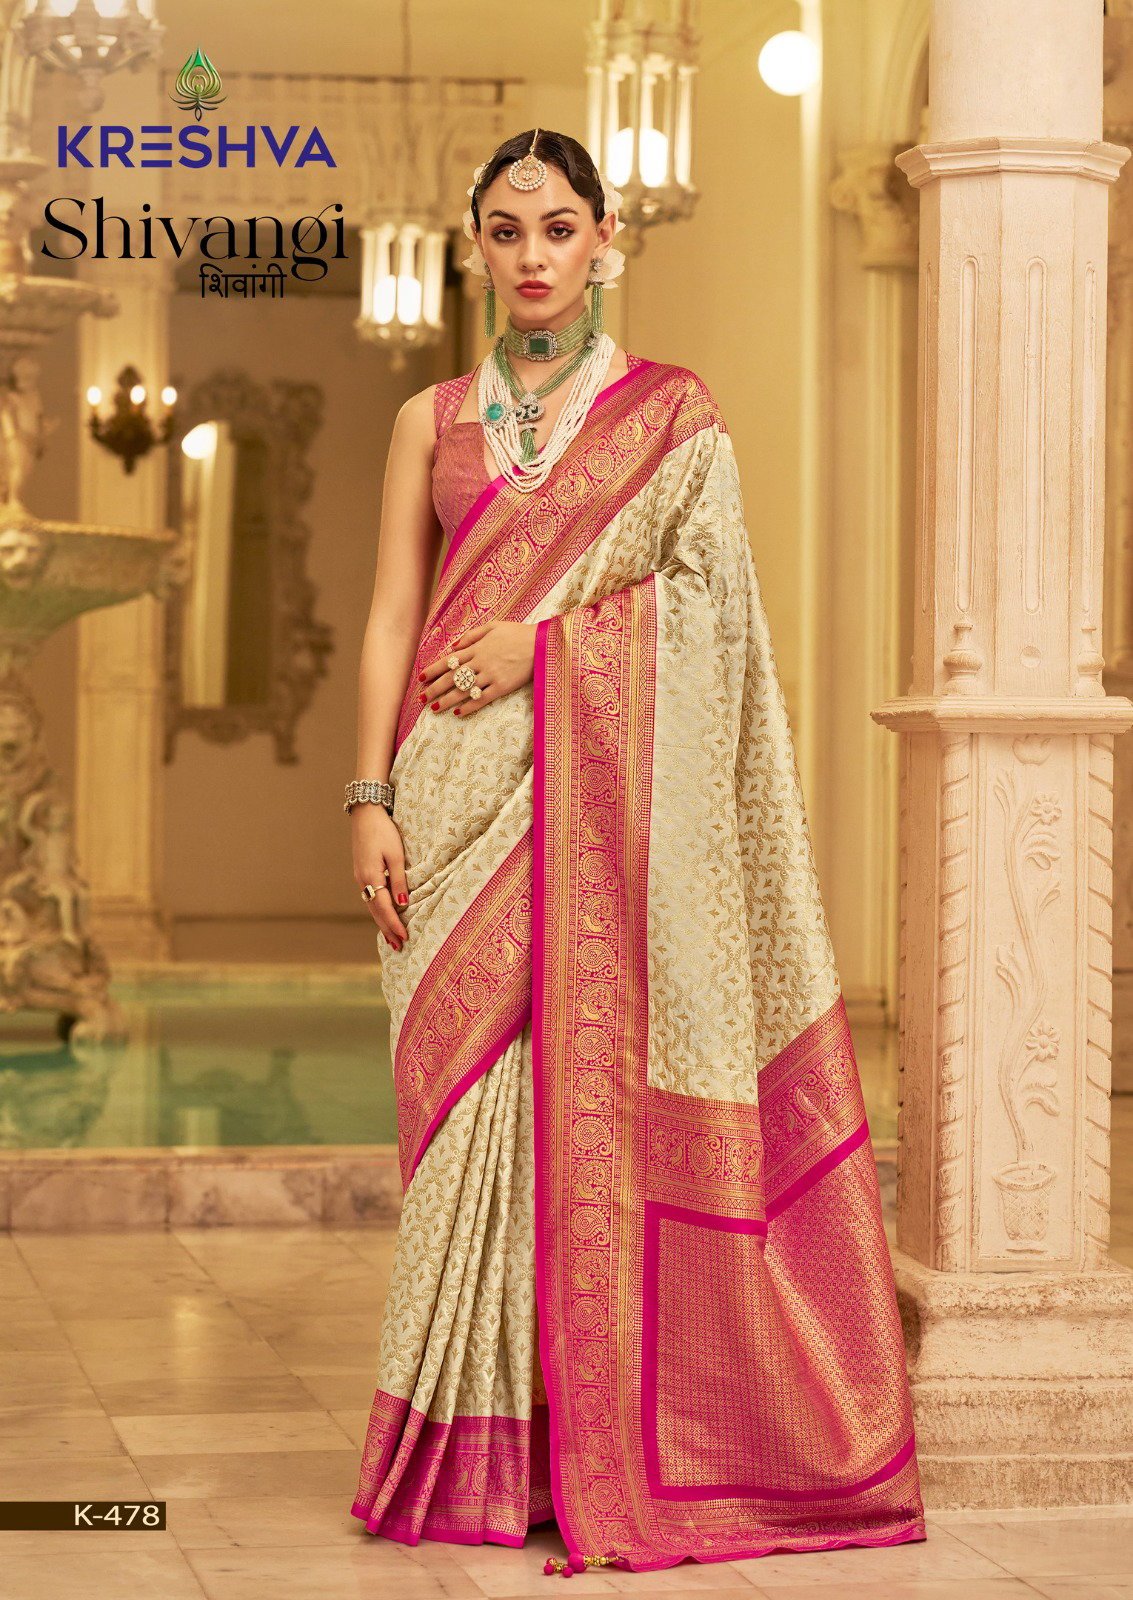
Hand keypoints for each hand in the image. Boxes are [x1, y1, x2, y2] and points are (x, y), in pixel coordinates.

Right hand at [351, 804, 408, 949]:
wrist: (365, 813)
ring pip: (371, 905)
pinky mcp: (362, 872)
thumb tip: (403, 905)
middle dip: (387, 929)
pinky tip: (383, 915)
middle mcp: (362, 880)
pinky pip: (370, 896)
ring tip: (391, 938)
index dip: (394, 924)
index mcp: (371, 877)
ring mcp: (360, 876)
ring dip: (382, 922)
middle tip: (398, 947)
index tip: (404, 938)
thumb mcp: (396, 856)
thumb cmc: (384, 831)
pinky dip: (377, 909)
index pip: (384, 908)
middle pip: (375, 911)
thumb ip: (399, 881)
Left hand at [417, 620, 536, 717]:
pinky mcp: (502, 687)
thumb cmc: (517, 633)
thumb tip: (454, 646)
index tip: (420, 678)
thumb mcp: (493, 626)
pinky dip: (469, 706)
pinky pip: (482, 699)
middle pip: (451, 677)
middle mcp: (480, 662)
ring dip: (447, 700)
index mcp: (476, 648)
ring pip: (463, 690)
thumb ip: (472, 635)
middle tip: (422, 698)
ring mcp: (490, 676)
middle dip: (434, 688)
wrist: (541, 644)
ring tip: (434, 708)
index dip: (433, 670)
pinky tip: (458, 712)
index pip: (448, 660)